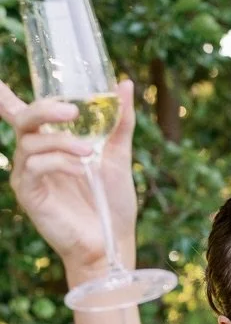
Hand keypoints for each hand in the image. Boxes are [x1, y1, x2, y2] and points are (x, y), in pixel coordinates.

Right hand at [0, 76, 138, 284]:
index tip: (0, 82)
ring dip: (61, 141)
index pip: (21, 113)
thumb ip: (120, 121)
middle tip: (72, 111)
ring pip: (30, 142)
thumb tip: (124, 83)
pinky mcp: (29, 193)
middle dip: (44, 109)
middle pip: (23, 119)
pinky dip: (59, 162)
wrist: (112, 240)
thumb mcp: (119, 155)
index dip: (4, 97)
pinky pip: (35, 166)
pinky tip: (80, 169)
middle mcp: (34, 155)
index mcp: (50, 143)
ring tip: (89, 152)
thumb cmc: (112, 201)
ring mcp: (28, 175)